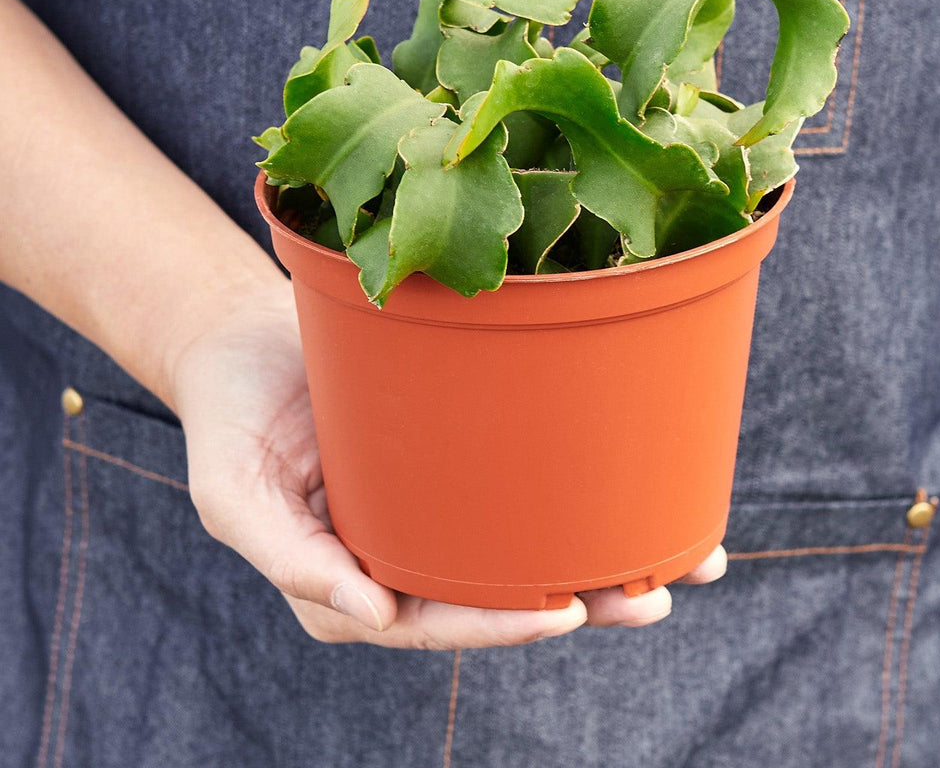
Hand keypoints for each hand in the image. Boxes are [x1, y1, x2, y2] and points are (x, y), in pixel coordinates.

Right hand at [169, 277, 726, 647]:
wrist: (245, 340)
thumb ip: (293, 559)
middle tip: (654, 596)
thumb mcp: (233, 495)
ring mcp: (434, 505)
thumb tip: (375, 614)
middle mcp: (405, 552)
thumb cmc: (230, 418)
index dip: (502, 624)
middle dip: (582, 602)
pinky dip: (577, 490)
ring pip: (525, 543)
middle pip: (500, 592)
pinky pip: (520, 482)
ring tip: (684, 556)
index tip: (569, 615)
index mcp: (353, 581)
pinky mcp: (455, 456)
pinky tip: (640, 486)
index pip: (438, 618)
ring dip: (603, 556)